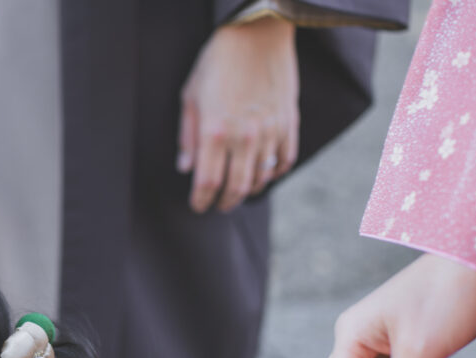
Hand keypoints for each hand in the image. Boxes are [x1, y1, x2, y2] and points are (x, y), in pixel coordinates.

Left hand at [179, 16, 298, 212]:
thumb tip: (186, 169)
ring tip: (239, 190)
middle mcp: (244, 136)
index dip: (201, 200)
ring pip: (262, 177)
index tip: (198, 206)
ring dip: (249, 190)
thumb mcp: (190, 97)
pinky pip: (285, 160)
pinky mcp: (289, 123)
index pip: (208, 182)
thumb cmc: (217, 62)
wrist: (257, 32)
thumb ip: (188, 137)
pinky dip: (274, 172)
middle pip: (236, 187)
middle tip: (219, 204)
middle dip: (225, 202)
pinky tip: (264, 173)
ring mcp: (270, 131)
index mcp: (215, 130)